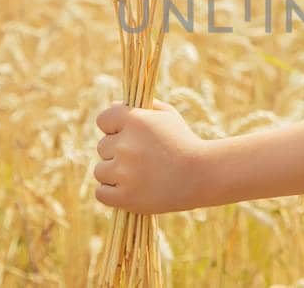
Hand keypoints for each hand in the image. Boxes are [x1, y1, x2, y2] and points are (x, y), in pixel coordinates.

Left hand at [92, 99, 213, 213]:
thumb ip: (140, 108)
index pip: (103, 120)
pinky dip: (112, 193)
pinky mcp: (125, 197)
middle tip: (141, 158)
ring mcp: (124, 172)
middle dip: (117, 152)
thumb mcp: (168, 116)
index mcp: (134, 120)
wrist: (204, 175)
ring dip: (113, 173)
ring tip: (137, 175)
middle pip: (102, 147)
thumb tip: (112, 106)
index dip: (114, 128)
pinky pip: (101, 193)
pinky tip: (129, 190)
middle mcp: (125, 144)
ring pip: (100, 171)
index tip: (127, 136)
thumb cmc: (185, 142)